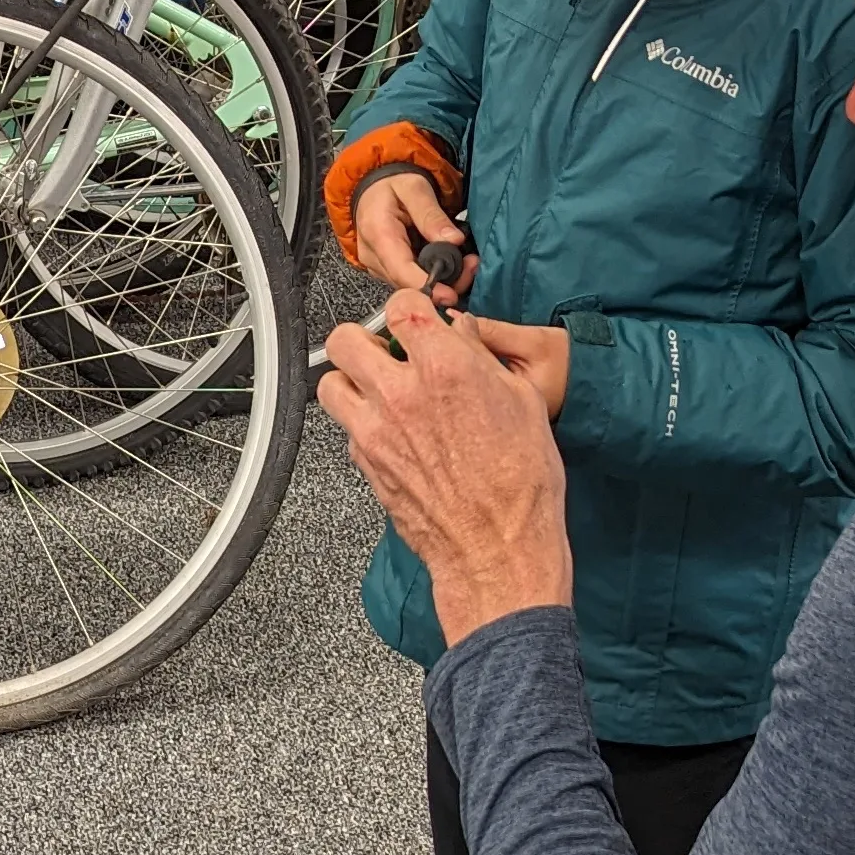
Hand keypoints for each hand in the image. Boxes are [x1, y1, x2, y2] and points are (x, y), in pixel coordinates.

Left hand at [319, 285, 571, 639]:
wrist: (498, 548)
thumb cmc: (520, 486)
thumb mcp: (523, 403)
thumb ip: (483, 359)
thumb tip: (463, 335)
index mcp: (445, 367)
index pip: (403, 305)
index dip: (411, 306)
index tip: (418, 316)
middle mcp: (401, 394)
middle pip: (347, 338)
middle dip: (366, 338)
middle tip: (388, 350)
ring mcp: (376, 430)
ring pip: (331, 383)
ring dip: (351, 380)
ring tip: (378, 388)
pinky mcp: (365, 463)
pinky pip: (346, 427)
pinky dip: (362, 421)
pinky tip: (390, 430)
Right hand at [353, 169, 467, 296]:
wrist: (374, 186)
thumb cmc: (393, 184)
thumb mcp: (415, 189)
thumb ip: (432, 215)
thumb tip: (454, 240)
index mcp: (378, 233)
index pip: (401, 270)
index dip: (427, 286)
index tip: (451, 294)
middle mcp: (373, 256)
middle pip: (407, 283)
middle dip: (442, 283)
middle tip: (472, 266)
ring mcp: (377, 266)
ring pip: (410, 285)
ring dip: (440, 281)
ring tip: (466, 263)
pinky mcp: (385, 269)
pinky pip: (409, 280)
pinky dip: (431, 276)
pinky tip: (450, 264)